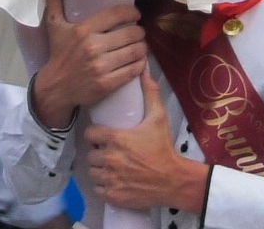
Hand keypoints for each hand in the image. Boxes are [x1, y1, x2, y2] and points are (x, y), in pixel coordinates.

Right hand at [30, 0, 147, 129]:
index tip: (135, 14)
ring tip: (140, 45)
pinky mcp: (107, 84)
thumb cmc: (58, 53)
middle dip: (139, 31)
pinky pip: (133, 70)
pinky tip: (139, 60)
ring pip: (135, 51)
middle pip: (131, 33)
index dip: (132, 12)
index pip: (117, 14)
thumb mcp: (54, 24)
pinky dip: (140, 64)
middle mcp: (93, 47)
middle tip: (138, 32)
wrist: (56, 88)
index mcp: (83, 30)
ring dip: (142, 47)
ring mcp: (101, 67)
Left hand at [85, 75, 209, 213]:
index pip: (90, 134)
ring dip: (99, 170)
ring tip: (109, 167)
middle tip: (109, 152)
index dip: (95, 135)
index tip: (102, 137)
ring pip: (92, 172)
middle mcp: (110, 158)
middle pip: (90, 154)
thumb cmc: (163, 148)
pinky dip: (103, 186)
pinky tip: (112, 181)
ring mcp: (110, 178)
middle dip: (97, 153)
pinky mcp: (113, 195)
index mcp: (116, 138)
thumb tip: (145, 68)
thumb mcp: (158, 117)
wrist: (174, 180)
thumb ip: (150, 92)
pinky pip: (98, 189)